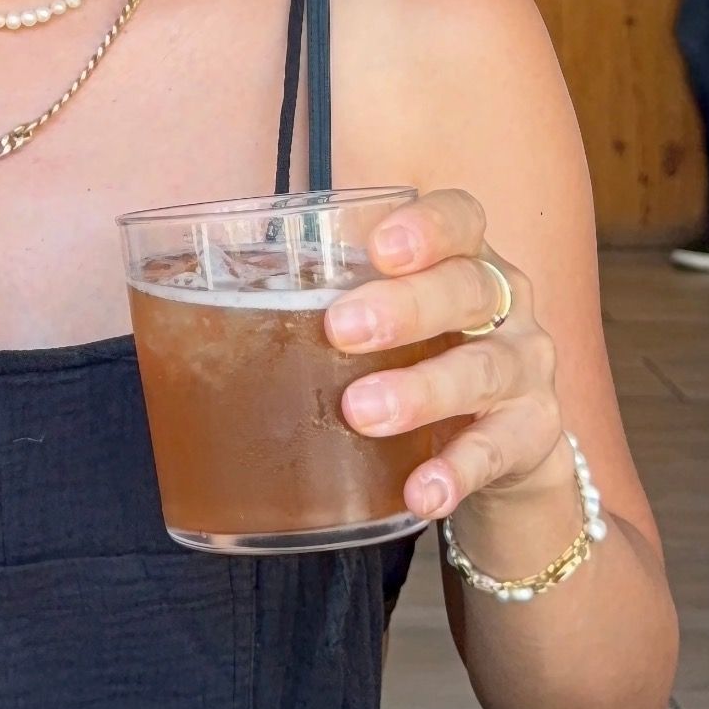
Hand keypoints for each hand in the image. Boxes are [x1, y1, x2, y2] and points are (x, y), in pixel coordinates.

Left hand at [327, 190, 565, 521]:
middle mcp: (502, 304)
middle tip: (341, 329)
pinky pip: (497, 451)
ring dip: (420, 390)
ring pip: (482, 368)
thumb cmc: (416, 357)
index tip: (378, 247)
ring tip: (360, 411)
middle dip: (405, 307)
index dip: (426, 226)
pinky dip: (456, 471)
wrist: (503, 444)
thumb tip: (177, 314)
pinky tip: (421, 490)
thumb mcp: (383, 319)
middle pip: (466, 289)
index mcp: (461, 258)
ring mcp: (524, 368)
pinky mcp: (531, 435)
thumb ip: (315, 304)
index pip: (461, 218)